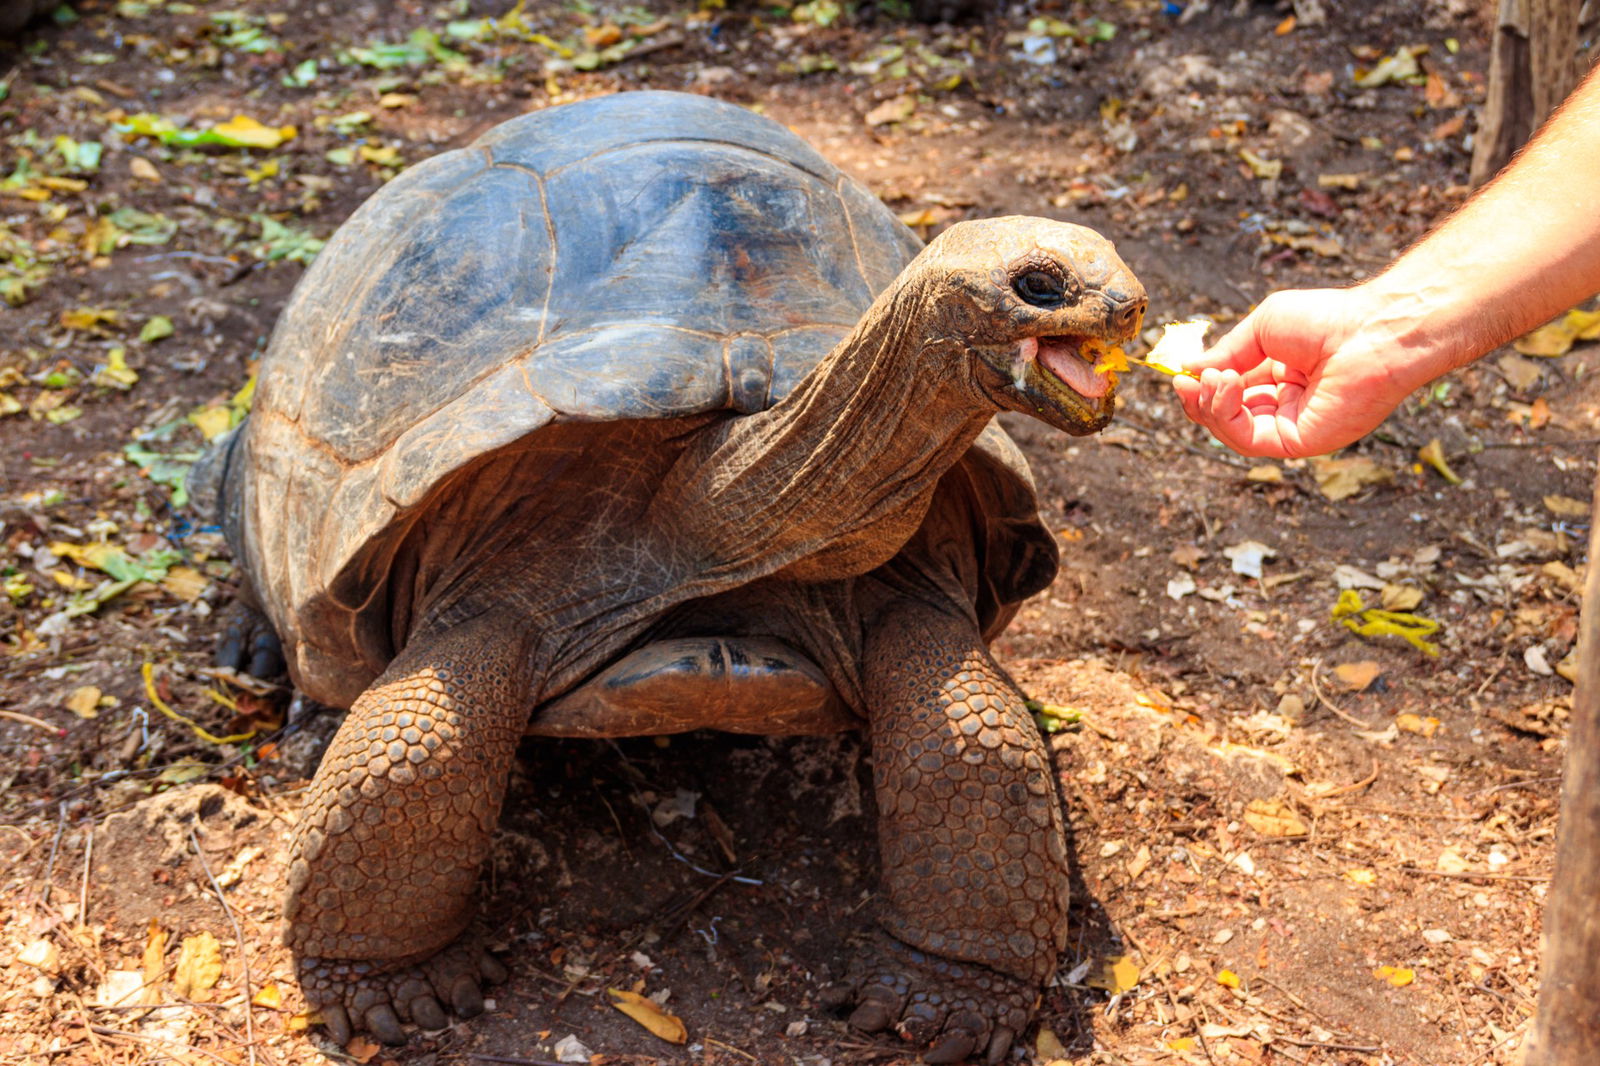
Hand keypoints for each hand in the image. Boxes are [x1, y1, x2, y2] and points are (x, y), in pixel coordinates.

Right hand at [1171, 287, 1424, 458]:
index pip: (1230, 392)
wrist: (1371, 331)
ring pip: (1230, 431)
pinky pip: (1246, 439)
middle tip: (1185, 381)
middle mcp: (1284, 405)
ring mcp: (1290, 426)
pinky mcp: (1298, 442)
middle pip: (1225, 417)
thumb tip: (1190, 368)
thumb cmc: (1328, 320)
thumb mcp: (1262, 327)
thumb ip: (1226, 352)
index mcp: (1279, 377)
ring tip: (1216, 378)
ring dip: (1211, 405)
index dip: (1203, 386)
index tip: (1181, 374)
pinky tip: (1228, 385)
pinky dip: (1227, 415)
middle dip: (1200, 400)